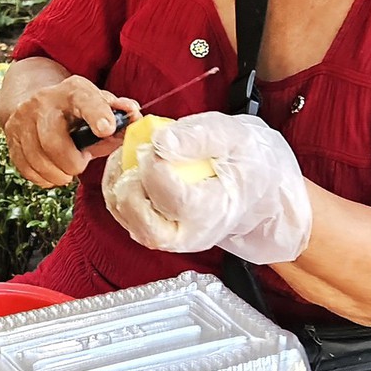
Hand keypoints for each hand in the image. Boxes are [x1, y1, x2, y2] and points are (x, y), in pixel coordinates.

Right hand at [0, 71, 140, 188]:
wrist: (34, 100)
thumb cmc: (76, 109)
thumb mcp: (99, 104)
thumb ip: (118, 113)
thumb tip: (134, 117)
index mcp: (73, 91)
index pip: (85, 100)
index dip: (97, 114)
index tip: (107, 129)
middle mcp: (43, 102)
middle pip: (52, 141)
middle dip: (70, 163)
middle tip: (79, 164)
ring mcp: (23, 119)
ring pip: (38, 160)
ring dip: (57, 174)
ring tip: (66, 169)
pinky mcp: (11, 137)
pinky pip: (26, 168)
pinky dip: (43, 178)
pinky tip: (52, 171)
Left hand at [103, 111, 312, 262]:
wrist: (253, 183)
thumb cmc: (246, 160)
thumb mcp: (232, 136)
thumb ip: (198, 136)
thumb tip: (160, 141)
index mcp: (215, 212)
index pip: (175, 200)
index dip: (157, 168)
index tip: (161, 143)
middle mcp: (189, 234)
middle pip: (146, 227)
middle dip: (132, 187)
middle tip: (140, 155)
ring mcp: (168, 234)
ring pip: (128, 220)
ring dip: (119, 183)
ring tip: (134, 153)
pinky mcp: (152, 228)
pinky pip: (122, 213)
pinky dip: (116, 186)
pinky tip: (130, 162)